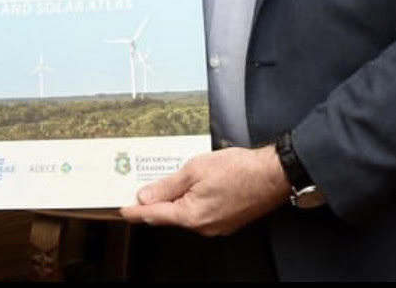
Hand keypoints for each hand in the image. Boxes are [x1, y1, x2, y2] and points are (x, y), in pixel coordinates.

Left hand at [120, 146, 290, 235]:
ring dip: (176, 200)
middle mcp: (203, 226)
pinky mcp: (227, 221)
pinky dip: (192, 201)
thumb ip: (168, 185)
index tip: (122, 211)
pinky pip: (201, 213)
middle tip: (142, 187)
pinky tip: (194, 186)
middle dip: (156, 202)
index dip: (135, 212)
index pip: (154, 215)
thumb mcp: (195, 169)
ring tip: (172, 180)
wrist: (273, 174)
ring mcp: (217, 226)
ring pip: (186, 213)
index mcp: (191, 215)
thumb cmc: (240, 169)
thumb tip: (146, 196)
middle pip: (170, 215)